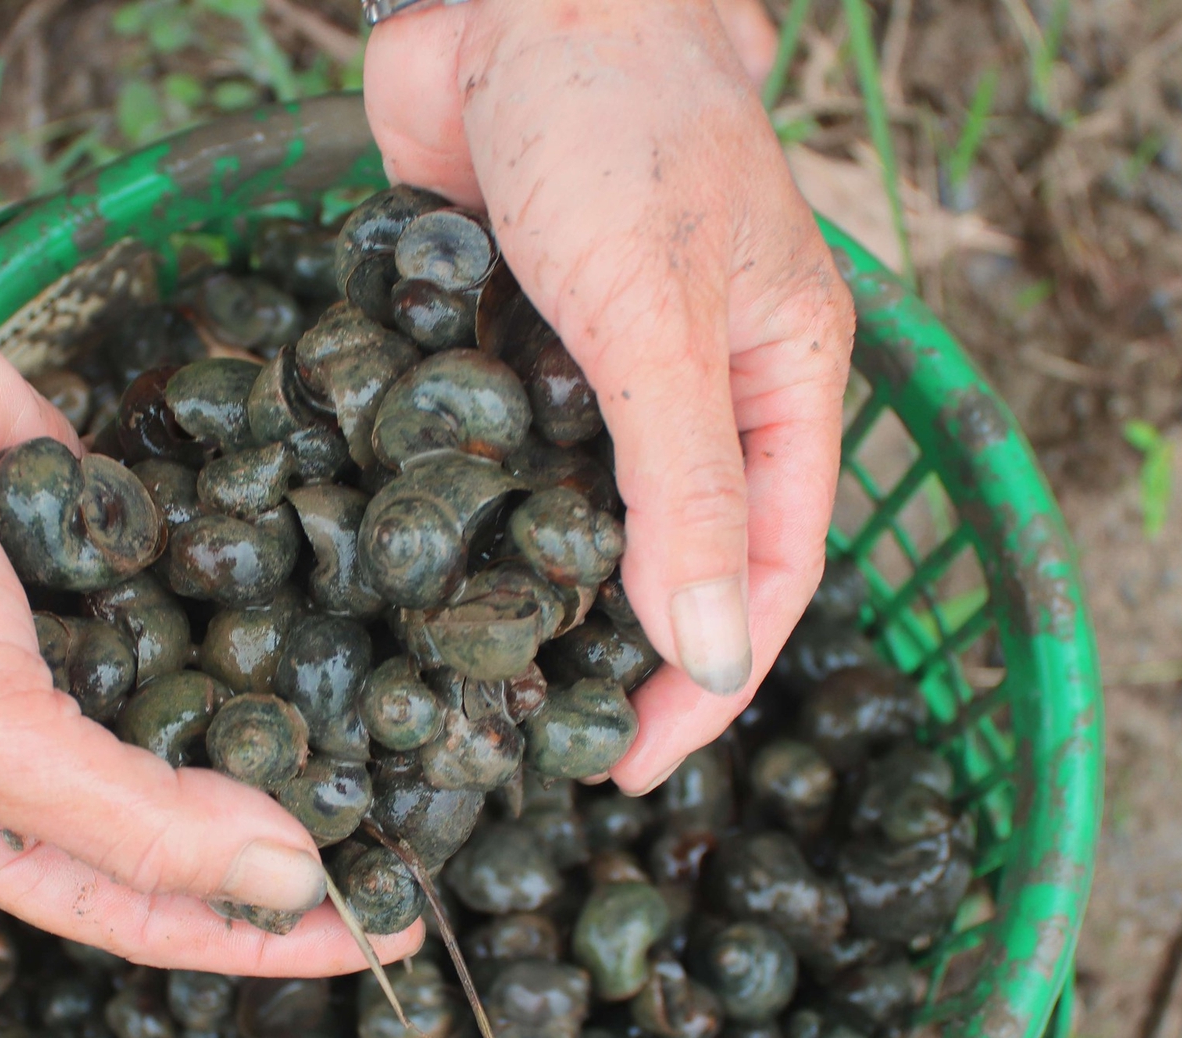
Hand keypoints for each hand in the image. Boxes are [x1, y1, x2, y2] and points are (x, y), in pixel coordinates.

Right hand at [0, 0, 421, 972]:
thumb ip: (135, 821)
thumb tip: (290, 879)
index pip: (142, 913)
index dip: (257, 935)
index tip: (376, 941)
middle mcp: (30, 753)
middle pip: (182, 827)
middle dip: (287, 844)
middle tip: (415, 852)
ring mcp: (73, 653)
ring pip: (202, 718)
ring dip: (289, 735)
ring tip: (406, 755)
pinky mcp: (111, 561)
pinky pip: (201, 610)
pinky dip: (259, 622)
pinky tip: (346, 634)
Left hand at [365, 0, 854, 793]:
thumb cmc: (617, 126)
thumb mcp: (658, 322)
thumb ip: (686, 488)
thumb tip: (714, 658)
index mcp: (781, 386)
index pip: (765, 574)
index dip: (706, 683)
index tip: (625, 767)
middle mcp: (695, 390)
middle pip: (669, 558)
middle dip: (608, 652)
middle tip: (523, 742)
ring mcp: (593, 369)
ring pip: (569, 514)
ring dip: (524, 589)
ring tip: (454, 682)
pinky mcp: (503, 341)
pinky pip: (485, 450)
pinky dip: (452, 505)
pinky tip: (401, 566)